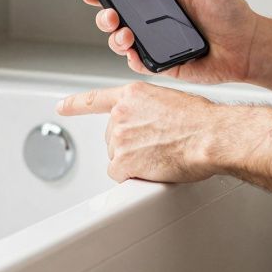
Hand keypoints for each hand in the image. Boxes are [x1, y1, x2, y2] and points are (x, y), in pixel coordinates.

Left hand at [56, 81, 219, 182]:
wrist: (210, 135)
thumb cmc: (200, 120)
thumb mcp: (168, 101)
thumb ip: (147, 110)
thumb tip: (146, 124)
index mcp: (132, 94)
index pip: (95, 99)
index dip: (75, 104)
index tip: (62, 106)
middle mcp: (121, 113)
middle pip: (112, 137)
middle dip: (130, 145)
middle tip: (156, 146)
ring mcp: (120, 137)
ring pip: (117, 157)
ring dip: (134, 161)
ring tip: (160, 155)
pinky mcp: (123, 160)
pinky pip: (120, 174)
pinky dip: (133, 177)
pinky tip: (152, 169)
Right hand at [82, 0, 259, 84]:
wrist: (249, 45)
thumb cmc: (233, 13)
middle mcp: (156, 22)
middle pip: (117, 18)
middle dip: (104, 14)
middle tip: (108, 12)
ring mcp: (158, 43)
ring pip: (122, 42)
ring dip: (115, 36)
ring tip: (125, 32)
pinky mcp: (165, 64)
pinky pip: (140, 64)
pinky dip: (132, 59)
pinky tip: (133, 51)